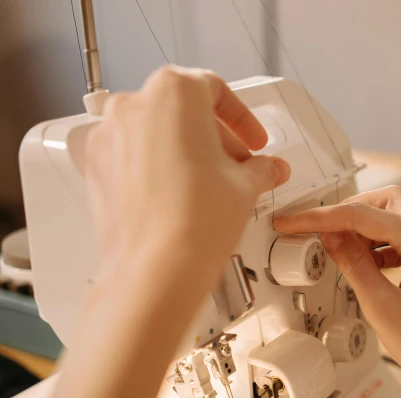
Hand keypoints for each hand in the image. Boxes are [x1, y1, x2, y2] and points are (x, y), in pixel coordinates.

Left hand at [85, 66, 289, 283]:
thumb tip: (268, 169)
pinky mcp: (97, 168)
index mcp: (174, 93)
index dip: (242, 119)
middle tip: (238, 164)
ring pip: (155, 133)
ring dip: (186, 152)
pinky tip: (181, 197)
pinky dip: (158, 168)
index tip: (252, 139)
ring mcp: (109, 137)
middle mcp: (134, 107)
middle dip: (215, 138)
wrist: (156, 268)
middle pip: (183, 110)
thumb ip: (261, 168)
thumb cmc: (195, 221)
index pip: (214, 90)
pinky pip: (133, 158)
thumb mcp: (245, 185)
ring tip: (211, 184)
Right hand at [273, 186, 400, 397]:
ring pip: (395, 222)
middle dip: (348, 211)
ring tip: (335, 249)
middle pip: (385, 203)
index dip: (322, 216)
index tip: (295, 219)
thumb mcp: (381, 305)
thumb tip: (332, 238)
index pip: (364, 214)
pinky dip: (379, 249)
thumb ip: (353, 264)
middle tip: (316, 227)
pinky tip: (361, 265)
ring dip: (364, 231)